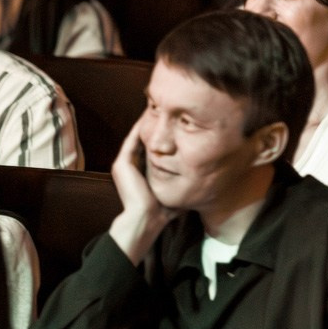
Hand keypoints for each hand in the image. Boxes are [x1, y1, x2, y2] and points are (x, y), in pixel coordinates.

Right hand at [109, 118, 175, 262]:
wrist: (146, 220)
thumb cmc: (163, 210)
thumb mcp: (175, 188)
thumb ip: (183, 178)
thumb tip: (205, 174)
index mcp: (140, 171)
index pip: (151, 148)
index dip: (161, 136)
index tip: (174, 123)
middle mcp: (130, 166)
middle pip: (142, 140)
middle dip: (154, 126)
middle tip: (165, 110)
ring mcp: (123, 164)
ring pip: (136, 137)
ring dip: (146, 124)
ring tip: (156, 109)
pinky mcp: (121, 164)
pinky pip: (132, 141)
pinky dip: (140, 129)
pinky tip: (149, 118)